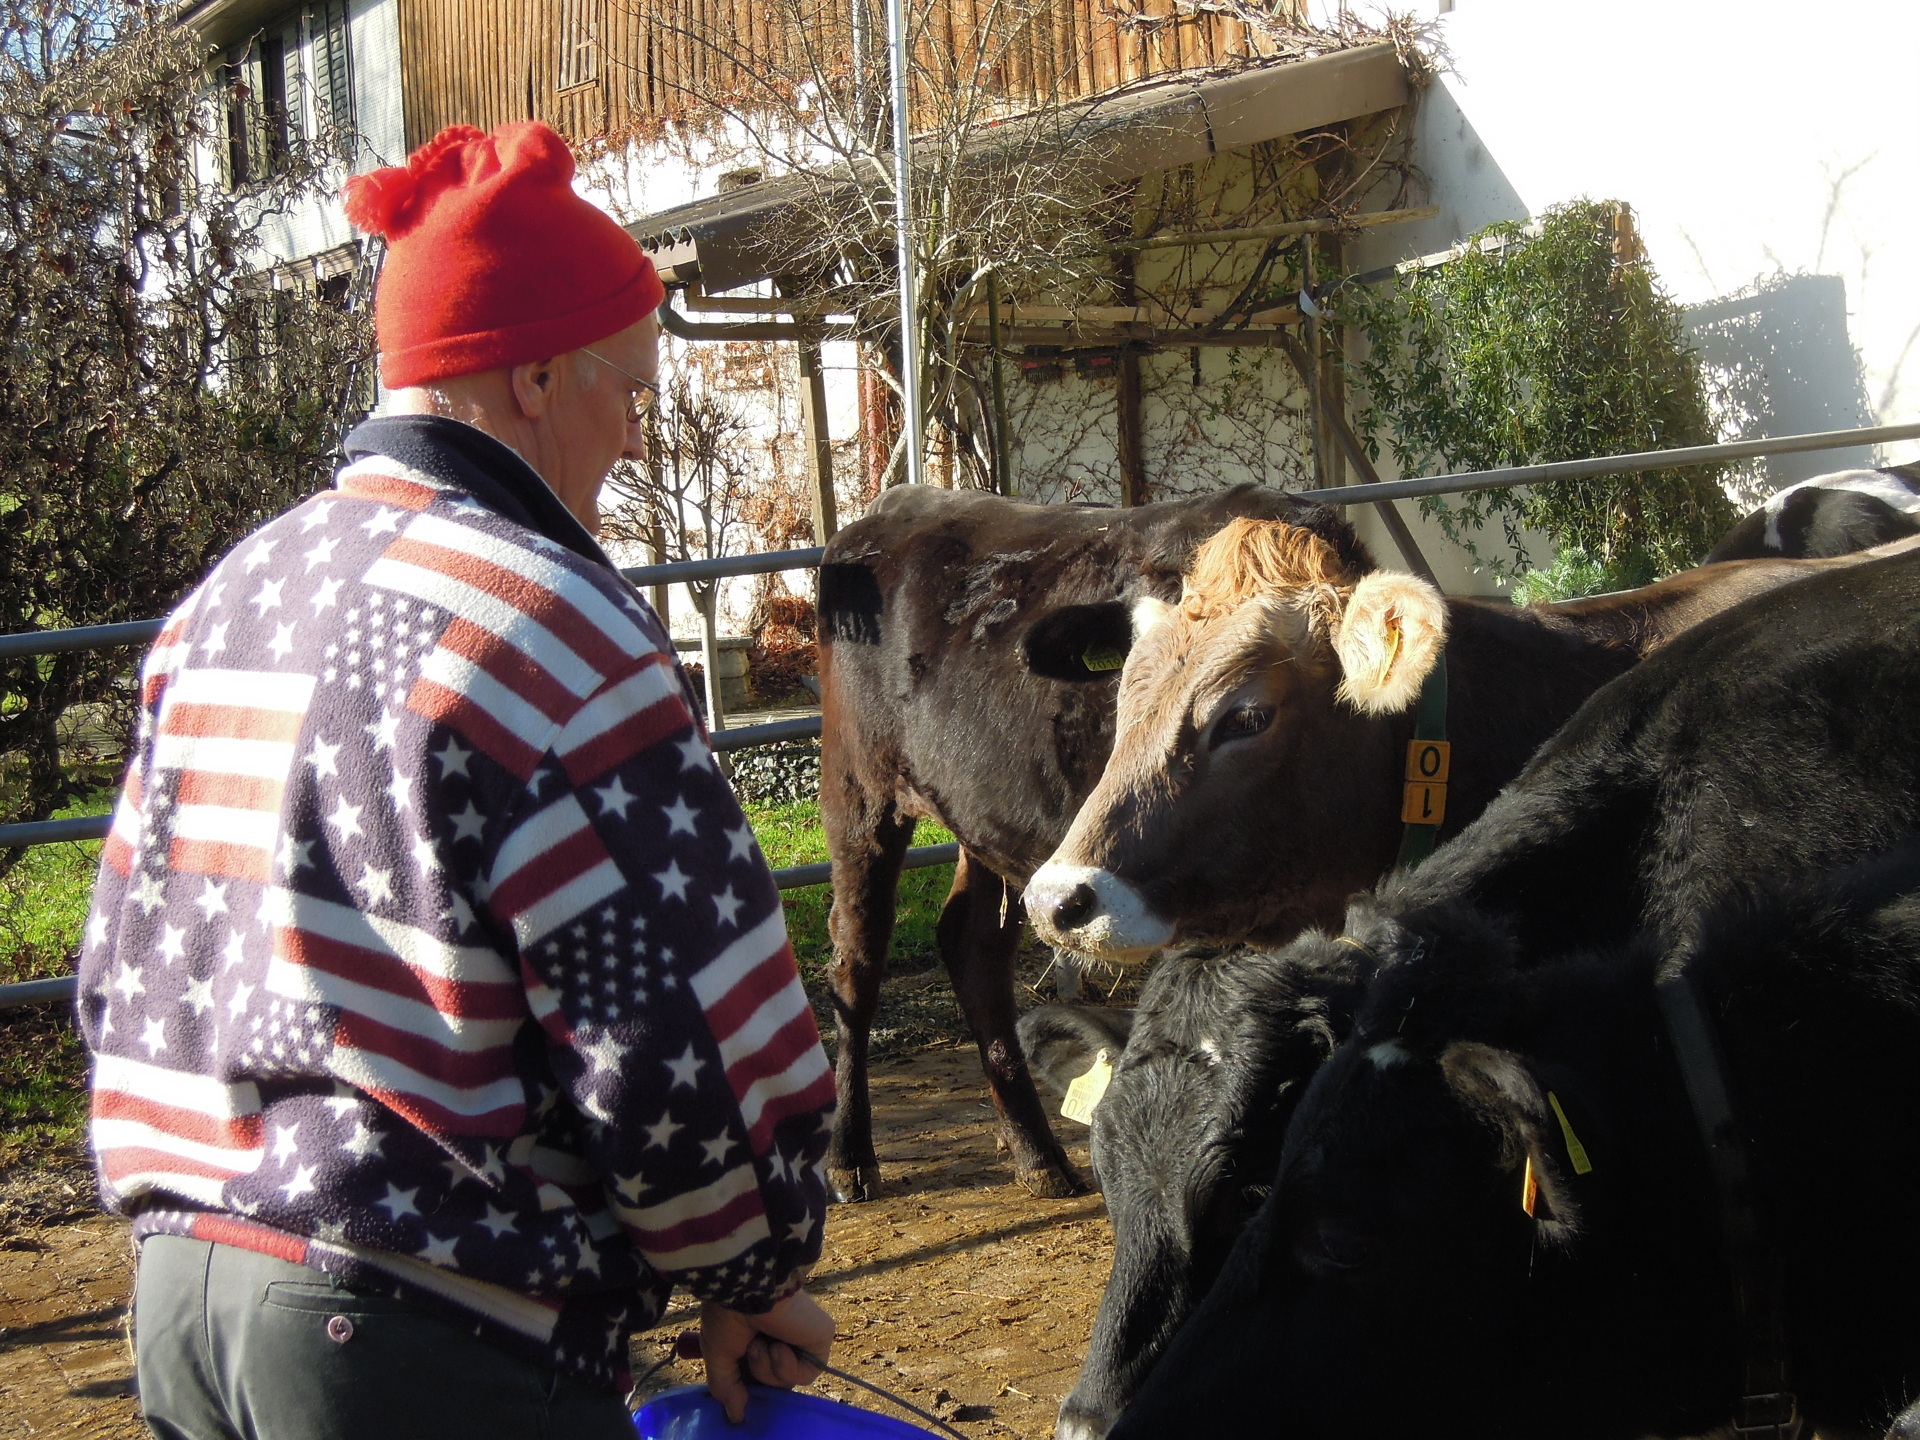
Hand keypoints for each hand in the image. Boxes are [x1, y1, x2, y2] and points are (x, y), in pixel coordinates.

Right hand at [700, 1289, 835, 1423]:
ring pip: (786, 1380)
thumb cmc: (728, 1315)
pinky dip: (787, 1367)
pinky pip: (806, 1375)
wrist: (749, 1290)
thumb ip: (727, 1387)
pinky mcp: (821, 1338)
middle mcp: (780, 1336)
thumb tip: (736, 1416)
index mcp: (756, 1335)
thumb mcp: (717, 1355)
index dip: (746, 1382)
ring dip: (767, 1368)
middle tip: (749, 1350)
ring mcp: (801, 1338)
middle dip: (757, 1373)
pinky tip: (778, 1344)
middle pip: (772, 1380)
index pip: (756, 1373)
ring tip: (760, 1342)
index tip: (736, 1381)